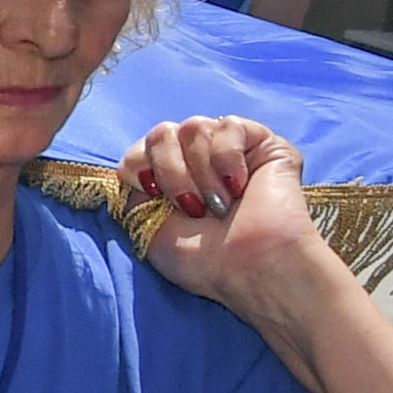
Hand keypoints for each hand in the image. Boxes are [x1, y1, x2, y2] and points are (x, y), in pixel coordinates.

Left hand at [117, 114, 331, 321]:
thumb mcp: (148, 227)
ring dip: (201, 173)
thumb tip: (128, 166)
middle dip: (171, 172)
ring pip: (193, 127)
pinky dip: (227, 159)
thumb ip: (131, 192)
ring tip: (221, 205)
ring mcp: (231, 149)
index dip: (139, 169)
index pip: (138, 148)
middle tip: (194, 208)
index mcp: (170, 179)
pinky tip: (240, 187)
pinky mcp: (264, 142)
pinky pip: (229, 125)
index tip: (156, 198)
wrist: (252, 267)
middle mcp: (198, 160)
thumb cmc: (204, 258)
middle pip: (161, 133)